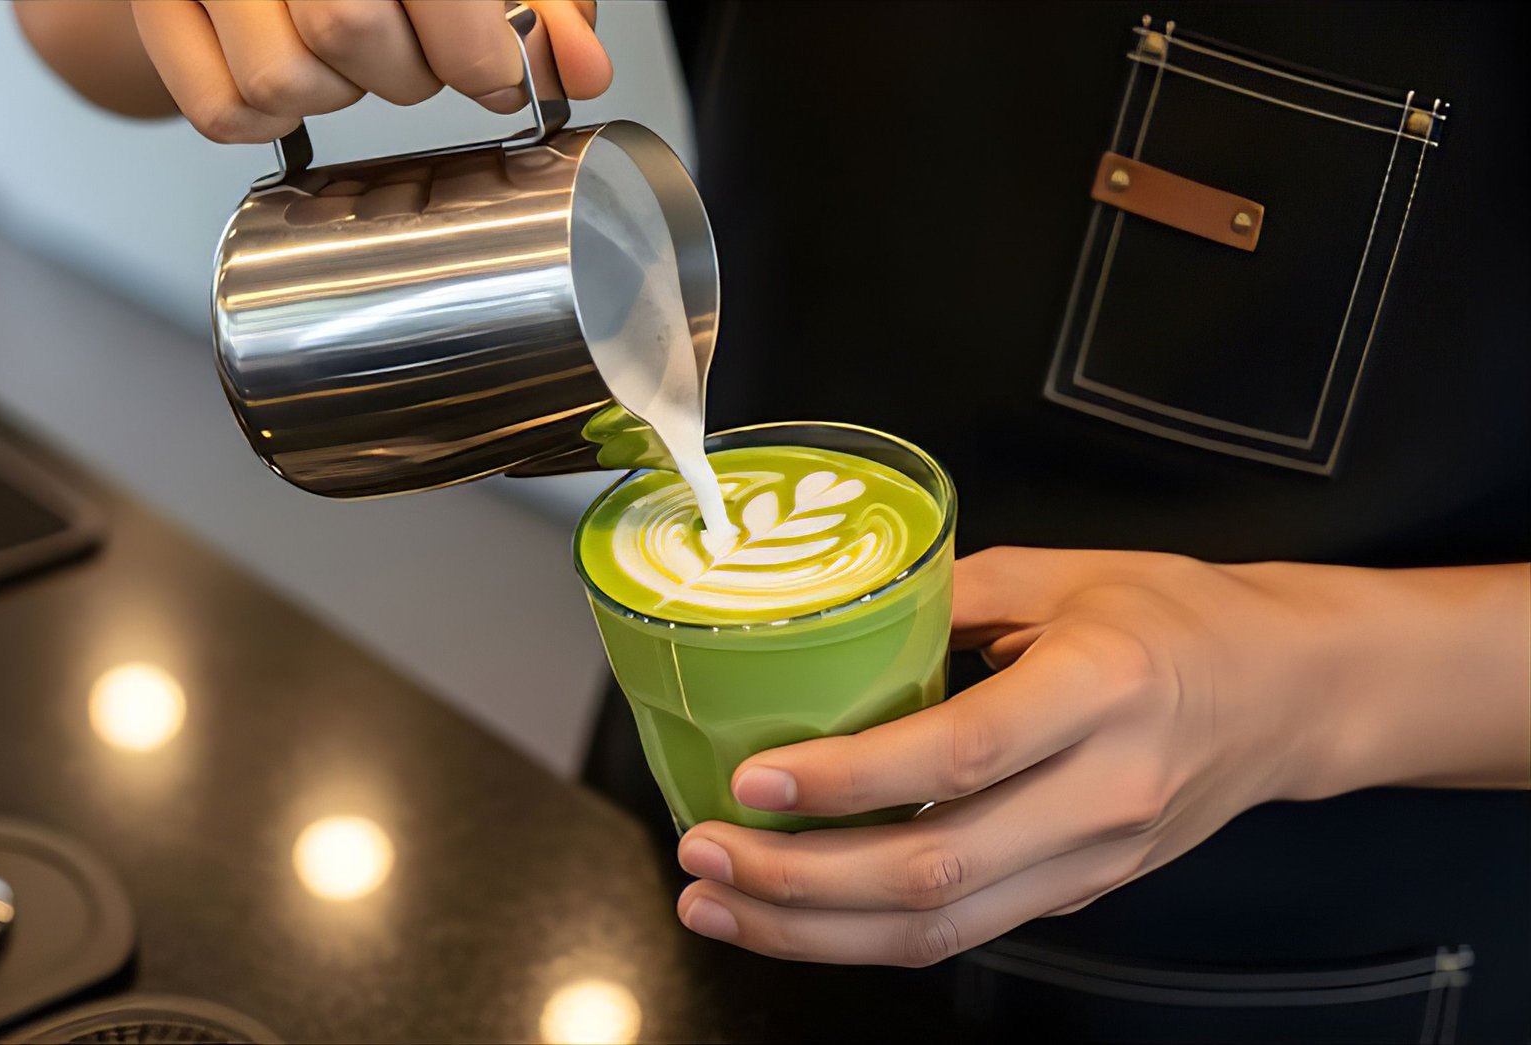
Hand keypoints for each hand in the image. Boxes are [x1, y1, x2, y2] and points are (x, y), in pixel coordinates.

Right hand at [128, 0, 609, 142]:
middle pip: (348, 33)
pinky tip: (296, 69)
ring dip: (339, 94)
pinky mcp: (157, 5)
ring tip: (351, 50)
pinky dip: (271, 117)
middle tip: (420, 52)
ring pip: (284, 83)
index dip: (480, 53)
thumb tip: (580, 67)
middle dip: (409, 72)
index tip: (498, 73)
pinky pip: (224, 113)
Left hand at [671, 548, 1530, 964]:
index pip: (961, 755)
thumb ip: (942, 593)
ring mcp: (1093, 861)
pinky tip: (792, 915)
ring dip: (813, 932)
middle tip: (702, 856)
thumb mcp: (1062, 574)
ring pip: (941, 929)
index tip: (754, 778)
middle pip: (935, 872)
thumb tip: (821, 612)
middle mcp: (1099, 794)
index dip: (851, 780)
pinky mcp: (1080, 894)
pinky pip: (963, 931)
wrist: (1291, 696)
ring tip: (716, 906)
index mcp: (1099, 690)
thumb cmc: (1174, 617)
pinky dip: (866, 935)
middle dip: (799, 881)